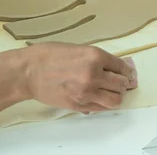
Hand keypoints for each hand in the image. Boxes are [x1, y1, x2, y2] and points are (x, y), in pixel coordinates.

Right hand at [19, 44, 137, 112]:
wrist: (28, 72)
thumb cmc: (50, 56)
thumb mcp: (79, 49)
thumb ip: (98, 58)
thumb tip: (115, 67)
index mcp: (95, 56)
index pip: (122, 67)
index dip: (127, 71)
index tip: (128, 73)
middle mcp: (94, 74)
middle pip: (121, 84)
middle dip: (123, 83)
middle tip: (120, 82)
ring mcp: (86, 92)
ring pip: (115, 100)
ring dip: (116, 96)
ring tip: (111, 92)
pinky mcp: (79, 105)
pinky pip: (100, 108)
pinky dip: (103, 104)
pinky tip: (99, 97)